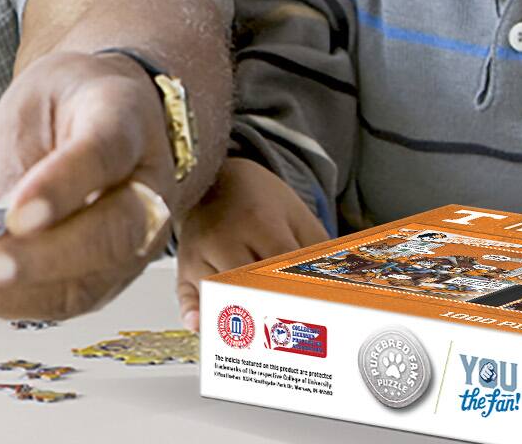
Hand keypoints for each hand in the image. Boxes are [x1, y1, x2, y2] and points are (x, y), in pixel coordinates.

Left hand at [0, 50, 177, 319]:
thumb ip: (26, 159)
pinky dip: (10, 302)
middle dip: (41, 259)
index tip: (16, 214)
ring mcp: (136, 239)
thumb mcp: (39, 101)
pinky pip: (64, 300)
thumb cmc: (69, 104)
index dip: (62, 187)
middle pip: (112, 235)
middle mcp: (147, 187)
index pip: (104, 155)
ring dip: (14, 293)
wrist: (105, 113)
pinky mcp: (109, 273)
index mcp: (128, 122)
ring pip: (88, 282)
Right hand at [174, 157, 329, 328]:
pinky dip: (193, 312)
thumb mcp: (296, 214)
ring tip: (261, 344)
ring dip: (237, 319)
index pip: (279, 265)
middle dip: (269, 311)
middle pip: (246, 283)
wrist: (215, 177)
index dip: (297, 292)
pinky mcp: (183, 264)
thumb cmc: (260, 200)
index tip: (316, 316)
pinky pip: (186, 293)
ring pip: (217, 293)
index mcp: (258, 220)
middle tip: (293, 338)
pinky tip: (201, 327)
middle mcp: (223, 236)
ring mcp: (199, 252)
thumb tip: (338, 289)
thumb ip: (316, 250)